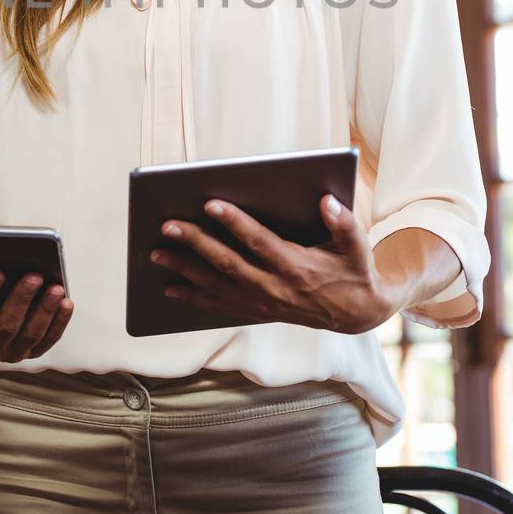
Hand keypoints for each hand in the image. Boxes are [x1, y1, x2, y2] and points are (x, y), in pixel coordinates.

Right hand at [0, 261, 73, 361]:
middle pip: (5, 326)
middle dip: (21, 300)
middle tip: (34, 276)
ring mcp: (11, 352)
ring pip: (31, 334)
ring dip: (45, 311)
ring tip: (56, 288)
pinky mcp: (33, 351)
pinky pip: (49, 338)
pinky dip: (59, 321)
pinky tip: (66, 302)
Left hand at [150, 195, 394, 334]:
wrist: (357, 313)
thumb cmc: (354, 270)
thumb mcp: (357, 246)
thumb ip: (343, 223)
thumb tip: (326, 200)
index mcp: (297, 266)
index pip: (259, 241)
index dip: (234, 222)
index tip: (210, 203)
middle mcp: (275, 287)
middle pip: (228, 264)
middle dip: (195, 243)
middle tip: (167, 225)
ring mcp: (263, 303)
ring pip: (217, 286)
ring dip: (184, 270)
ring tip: (155, 254)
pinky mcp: (257, 311)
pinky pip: (219, 306)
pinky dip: (193, 298)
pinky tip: (169, 289)